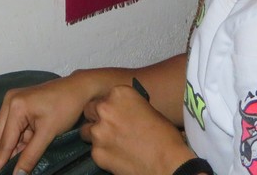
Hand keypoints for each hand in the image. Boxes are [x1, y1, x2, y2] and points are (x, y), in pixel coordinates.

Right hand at [0, 76, 91, 174]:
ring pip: (5, 134)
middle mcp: (9, 101)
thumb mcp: (49, 134)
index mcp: (15, 107)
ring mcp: (12, 100)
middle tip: (30, 155)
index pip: (4, 142)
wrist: (78, 88)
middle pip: (0, 138)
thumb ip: (31, 155)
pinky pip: (12, 127)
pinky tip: (35, 134)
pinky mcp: (18, 103)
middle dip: (12, 151)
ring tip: (37, 140)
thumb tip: (18, 174)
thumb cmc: (66, 107)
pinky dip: (21, 136)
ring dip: (17, 144)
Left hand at [80, 85, 194, 174]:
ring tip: (113, 142)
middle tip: (110, 127)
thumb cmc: (164, 136)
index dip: (109, 106)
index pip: (103, 96)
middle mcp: (105, 109)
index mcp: (119, 94)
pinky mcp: (97, 152)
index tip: (115, 113)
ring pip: (87, 130)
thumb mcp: (147, 109)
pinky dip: (103, 152)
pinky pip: (94, 150)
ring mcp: (98, 131)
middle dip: (97, 118)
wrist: (168, 162)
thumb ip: (127, 106)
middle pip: (90, 110)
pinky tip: (117, 155)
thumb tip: (120, 109)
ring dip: (97, 135)